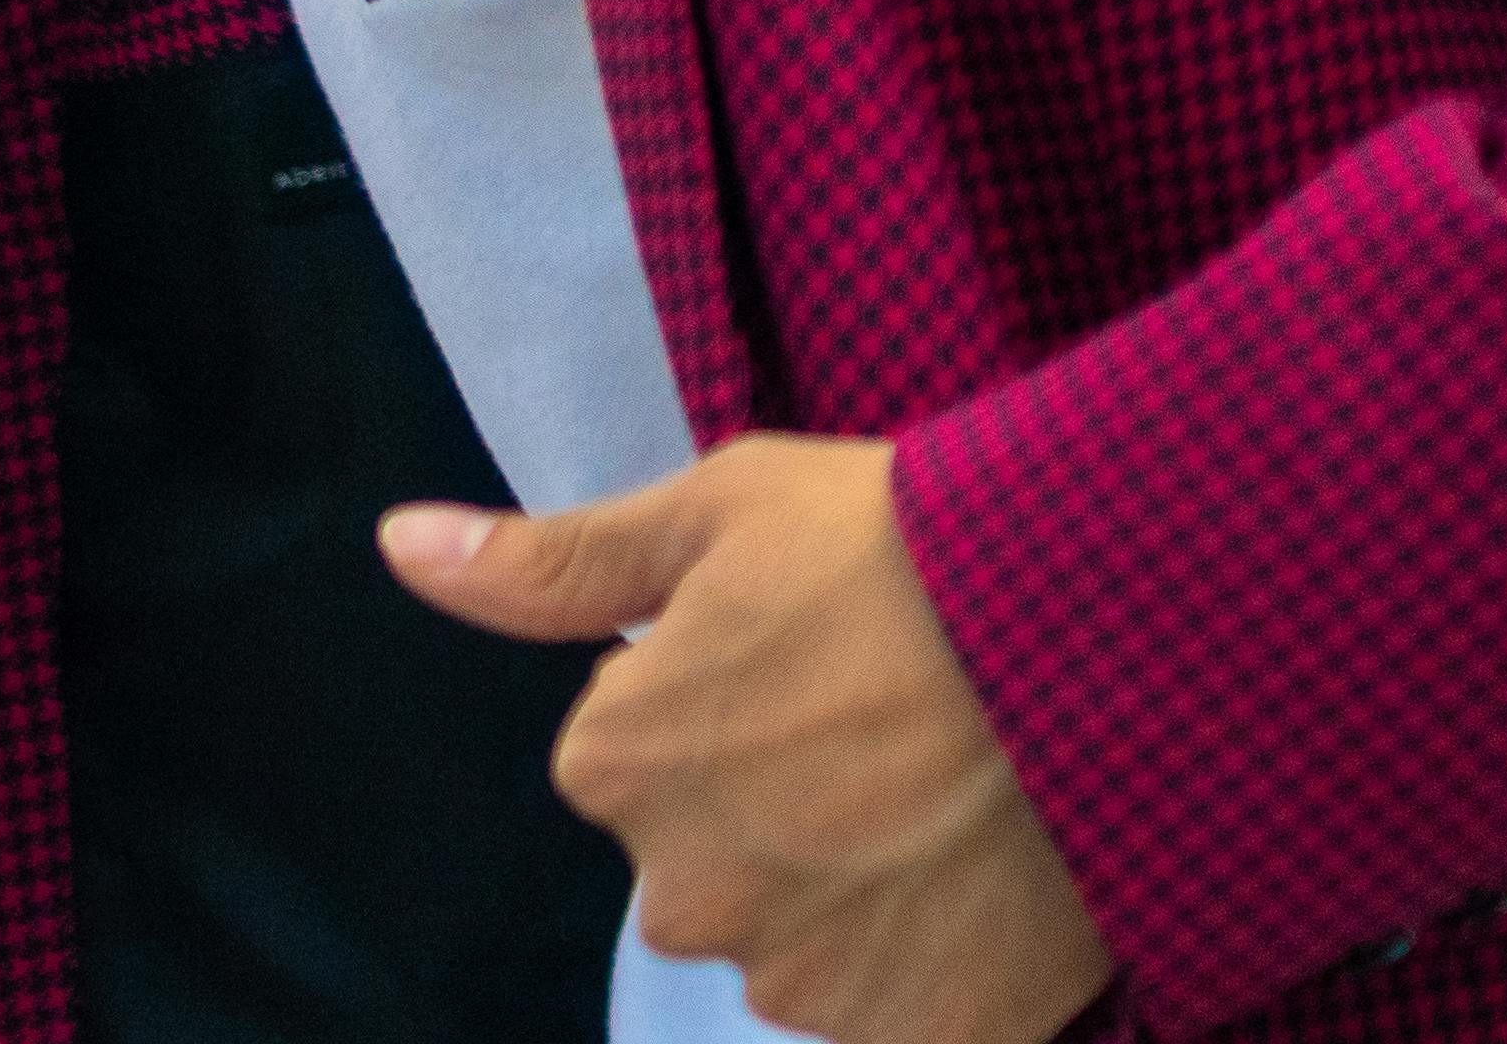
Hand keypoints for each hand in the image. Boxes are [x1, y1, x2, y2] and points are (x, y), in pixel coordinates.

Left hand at [385, 437, 1110, 1043]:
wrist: (1107, 637)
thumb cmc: (904, 549)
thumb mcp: (713, 514)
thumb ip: (548, 566)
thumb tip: (398, 546)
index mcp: (617, 765)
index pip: (631, 750)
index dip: (720, 695)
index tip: (804, 652)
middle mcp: (686, 896)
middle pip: (709, 855)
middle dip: (775, 801)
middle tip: (884, 717)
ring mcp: (806, 982)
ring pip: (802, 934)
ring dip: (856, 882)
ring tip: (950, 784)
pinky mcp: (925, 1038)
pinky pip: (900, 1009)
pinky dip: (936, 958)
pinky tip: (986, 871)